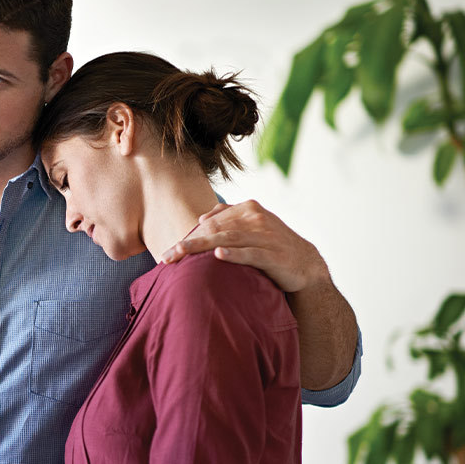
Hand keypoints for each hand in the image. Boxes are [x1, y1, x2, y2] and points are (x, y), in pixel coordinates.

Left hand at [160, 200, 329, 292]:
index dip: (188, 235)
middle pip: (215, 229)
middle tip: (167, 257)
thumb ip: (230, 218)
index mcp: (249, 209)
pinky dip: (234, 254)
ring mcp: (266, 236)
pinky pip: (251, 254)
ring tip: (181, 253)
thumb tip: (203, 217)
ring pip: (228, 239)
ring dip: (202, 246)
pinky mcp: (275, 255)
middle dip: (189, 243)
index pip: (211, 222)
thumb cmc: (272, 246)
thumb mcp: (253, 227)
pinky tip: (217, 255)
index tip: (168, 251)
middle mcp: (257, 219)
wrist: (306, 264)